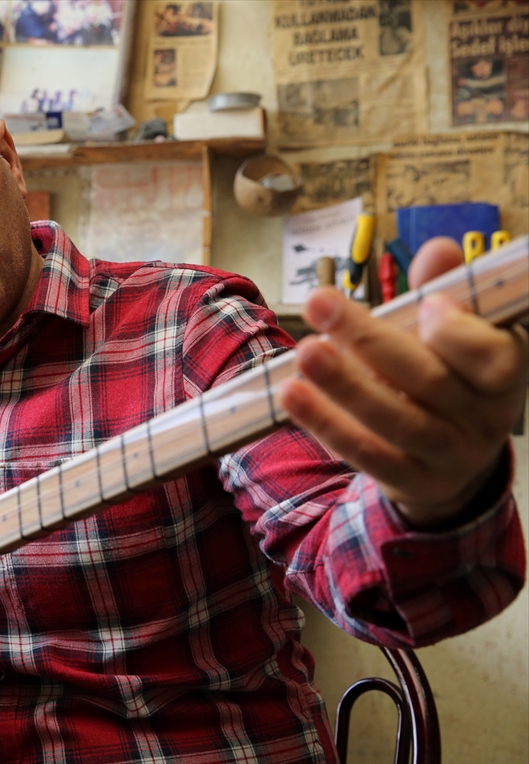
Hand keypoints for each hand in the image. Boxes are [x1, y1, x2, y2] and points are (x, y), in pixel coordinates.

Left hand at [281, 236, 528, 526]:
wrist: (455, 459)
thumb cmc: (452, 377)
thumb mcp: (460, 335)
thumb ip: (446, 292)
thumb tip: (439, 249)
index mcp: (505, 372)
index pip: (493, 357)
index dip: (461, 333)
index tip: (427, 303)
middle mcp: (485, 417)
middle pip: (427, 380)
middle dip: (369, 340)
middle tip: (319, 301)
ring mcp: (450, 454)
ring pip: (396, 421)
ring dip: (344, 385)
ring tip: (304, 352)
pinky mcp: (412, 480)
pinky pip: (368, 455)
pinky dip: (328, 424)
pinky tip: (293, 394)